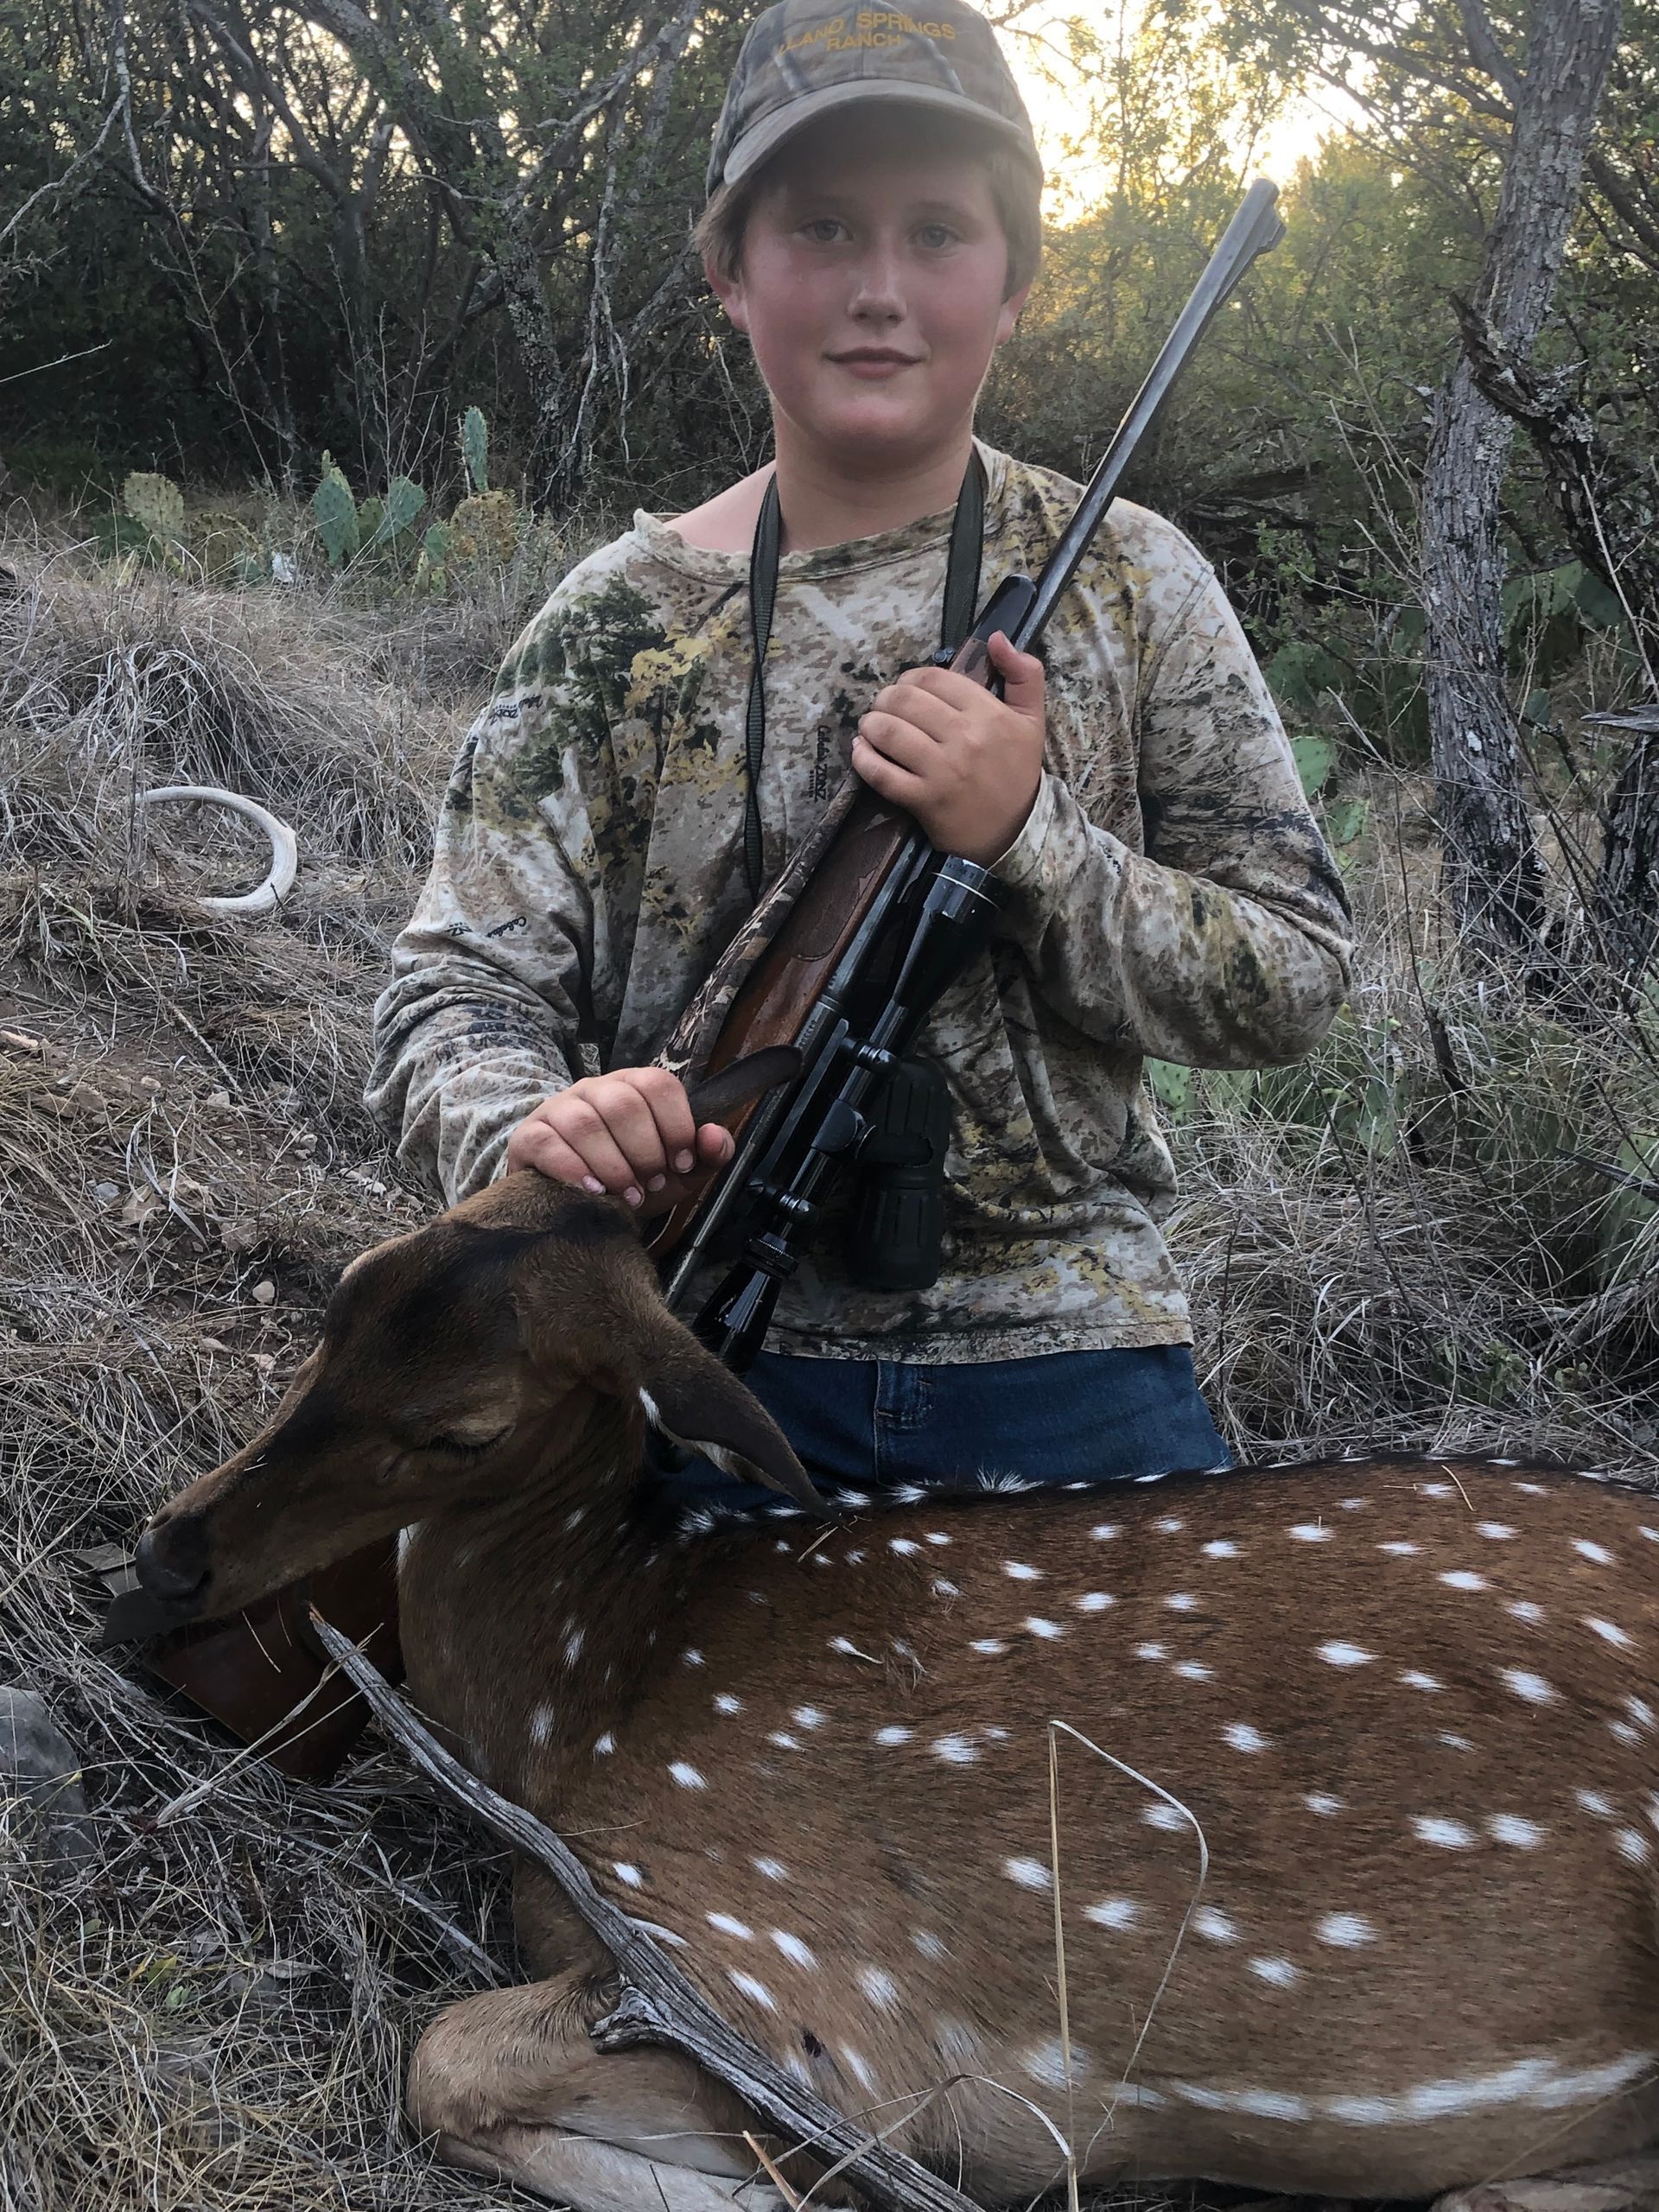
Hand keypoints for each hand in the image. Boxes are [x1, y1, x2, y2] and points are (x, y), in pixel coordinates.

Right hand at [505, 1068, 733, 1218]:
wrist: (574, 1206)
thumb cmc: (628, 1181)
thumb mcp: (674, 1174)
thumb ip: (705, 1156)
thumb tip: (716, 1136)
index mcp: (633, 1088)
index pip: (658, 1084)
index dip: (676, 1125)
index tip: (680, 1164)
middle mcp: (594, 1089)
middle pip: (624, 1103)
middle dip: (645, 1151)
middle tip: (650, 1185)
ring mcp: (558, 1109)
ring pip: (586, 1123)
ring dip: (614, 1165)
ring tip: (627, 1196)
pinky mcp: (529, 1136)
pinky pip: (549, 1144)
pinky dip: (574, 1170)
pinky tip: (592, 1192)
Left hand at [851, 630, 1044, 864]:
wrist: (1015, 831)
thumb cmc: (1017, 772)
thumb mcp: (1031, 720)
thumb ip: (1024, 674)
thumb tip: (998, 638)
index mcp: (988, 713)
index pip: (933, 678)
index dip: (911, 677)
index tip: (908, 688)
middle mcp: (964, 738)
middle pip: (905, 700)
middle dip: (885, 698)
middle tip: (884, 706)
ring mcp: (942, 771)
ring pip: (888, 732)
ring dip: (870, 724)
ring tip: (870, 726)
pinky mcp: (924, 800)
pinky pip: (881, 773)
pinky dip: (863, 758)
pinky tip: (861, 750)